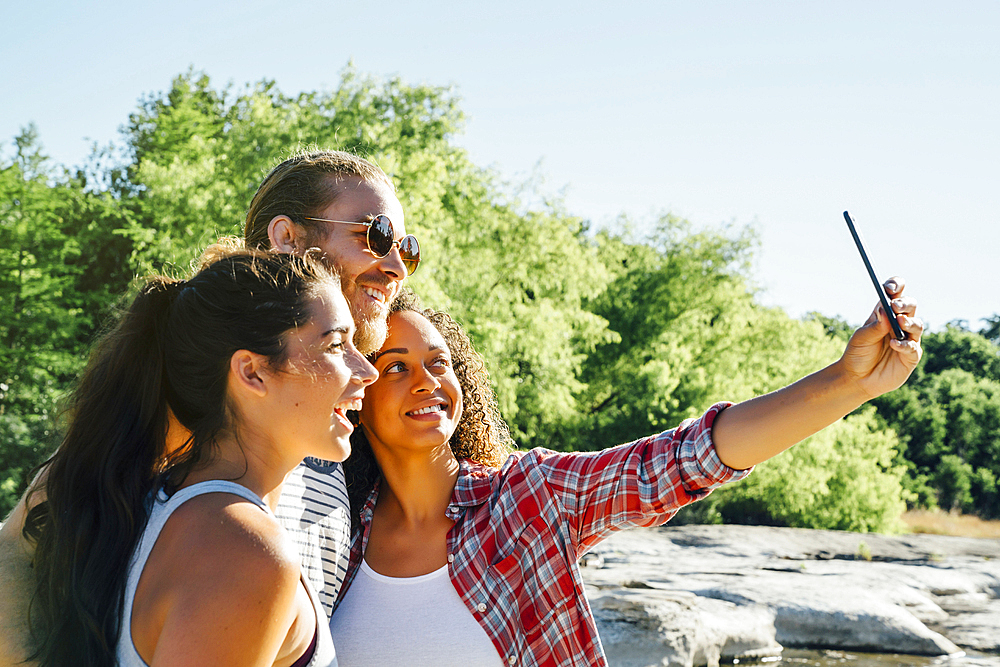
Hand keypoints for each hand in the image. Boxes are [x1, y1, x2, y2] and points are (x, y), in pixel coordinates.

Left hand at [837, 276, 922, 399]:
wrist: (856, 379)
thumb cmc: (857, 354)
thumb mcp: (861, 338)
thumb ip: (874, 326)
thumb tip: (884, 309)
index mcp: (885, 313)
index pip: (895, 293)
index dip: (896, 286)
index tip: (890, 287)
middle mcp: (899, 323)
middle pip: (910, 306)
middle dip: (905, 303)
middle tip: (895, 306)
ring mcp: (908, 339)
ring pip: (917, 325)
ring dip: (909, 322)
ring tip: (899, 322)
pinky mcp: (911, 356)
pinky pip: (913, 347)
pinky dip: (905, 344)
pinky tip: (894, 344)